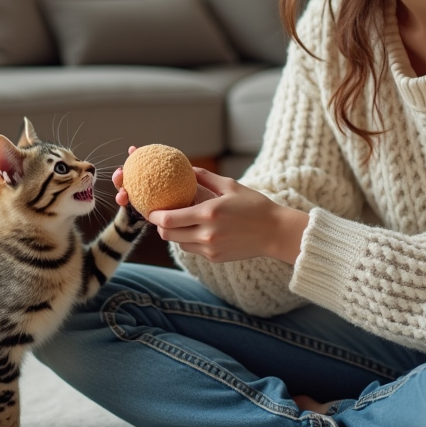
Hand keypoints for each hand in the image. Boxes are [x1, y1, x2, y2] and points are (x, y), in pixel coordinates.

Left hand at [113, 150, 307, 264]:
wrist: (275, 232)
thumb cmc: (254, 205)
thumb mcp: (230, 186)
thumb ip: (205, 177)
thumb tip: (186, 168)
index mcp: (208, 214)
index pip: (168, 219)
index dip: (153, 215)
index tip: (150, 208)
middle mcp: (206, 234)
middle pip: (167, 234)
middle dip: (160, 225)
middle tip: (160, 215)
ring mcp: (210, 249)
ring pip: (178, 243)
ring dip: (173, 232)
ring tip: (177, 220)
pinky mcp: (215, 258)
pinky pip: (191, 249)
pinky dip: (188, 240)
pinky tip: (195, 229)